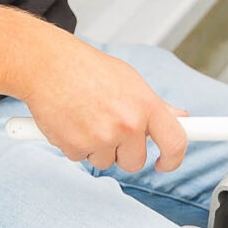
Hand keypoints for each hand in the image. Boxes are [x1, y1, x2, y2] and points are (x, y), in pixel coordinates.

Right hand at [19, 31, 188, 172]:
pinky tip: (69, 121)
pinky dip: (74, 145)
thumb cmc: (86, 69)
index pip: (175, 142)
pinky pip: (81, 158)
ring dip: (96, 147)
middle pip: (136, 162)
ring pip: (106, 162)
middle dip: (123, 152)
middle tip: (108, 128)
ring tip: (85, 117)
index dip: (173, 159)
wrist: (47, 64)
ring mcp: (102, 138)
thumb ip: (154, 105)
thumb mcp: (129, 80)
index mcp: (146, 105)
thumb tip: (180, 118)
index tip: (165, 163)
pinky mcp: (76, 147)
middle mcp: (128, 124)